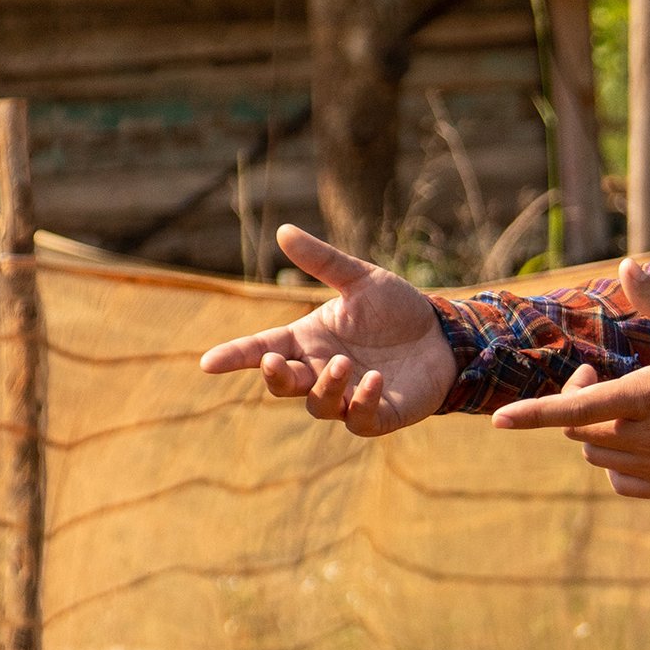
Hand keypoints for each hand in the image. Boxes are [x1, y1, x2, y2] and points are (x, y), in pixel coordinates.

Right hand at [196, 226, 457, 433]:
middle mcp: (320, 371)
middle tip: (274, 361)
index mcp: (307, 340)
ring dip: (325, 386)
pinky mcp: (378, 415)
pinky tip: (374, 380)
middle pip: (282, 384)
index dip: (235, 356)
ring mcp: (347, 397)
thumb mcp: (360, 279)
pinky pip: (360, 419)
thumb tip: (283, 230)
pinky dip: (362, 403)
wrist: (442, 335)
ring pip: (318, 404)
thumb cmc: (395, 309)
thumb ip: (323, 261)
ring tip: (343, 363)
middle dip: (274, 376)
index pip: (261, 349)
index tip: (207, 363)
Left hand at [491, 257, 649, 496]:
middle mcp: (649, 436)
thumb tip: (627, 265)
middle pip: (582, 431)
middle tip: (596, 375)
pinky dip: (617, 464)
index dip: (533, 415)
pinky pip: (623, 482)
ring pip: (599, 457)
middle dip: (576, 403)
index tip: (499, 422)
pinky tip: (637, 441)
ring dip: (597, 432)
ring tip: (623, 406)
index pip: (576, 410)